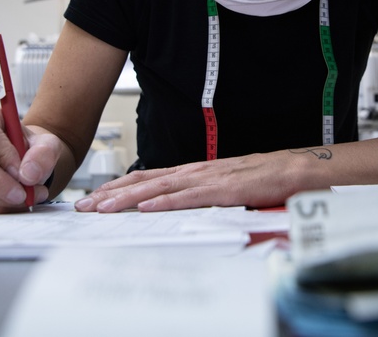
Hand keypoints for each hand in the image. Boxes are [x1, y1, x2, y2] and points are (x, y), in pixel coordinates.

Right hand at [0, 107, 60, 212]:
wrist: (30, 162)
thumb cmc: (35, 149)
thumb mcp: (49, 145)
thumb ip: (44, 154)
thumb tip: (28, 174)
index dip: (2, 154)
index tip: (21, 171)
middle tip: (23, 194)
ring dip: (3, 198)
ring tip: (29, 196)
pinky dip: (0, 205)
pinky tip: (17, 202)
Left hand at [74, 152, 303, 212]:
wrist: (293, 169)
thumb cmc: (262, 179)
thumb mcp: (222, 188)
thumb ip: (199, 196)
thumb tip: (173, 208)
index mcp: (194, 171)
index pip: (148, 177)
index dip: (119, 187)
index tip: (95, 199)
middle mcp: (195, 171)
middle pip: (145, 180)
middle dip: (112, 193)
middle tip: (85, 206)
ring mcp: (208, 178)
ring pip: (160, 187)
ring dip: (129, 198)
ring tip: (104, 207)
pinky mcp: (224, 189)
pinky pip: (189, 197)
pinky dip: (165, 202)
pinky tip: (147, 208)